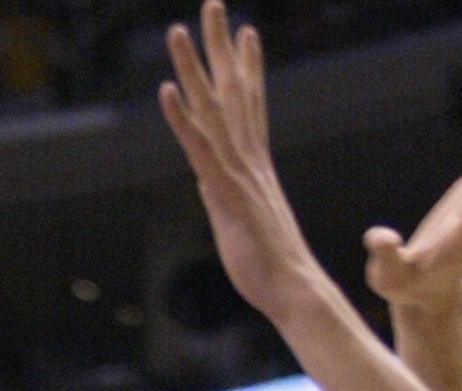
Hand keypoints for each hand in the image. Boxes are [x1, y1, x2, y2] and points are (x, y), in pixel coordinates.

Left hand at [159, 1, 323, 329]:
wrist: (293, 290)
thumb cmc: (271, 267)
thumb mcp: (242, 223)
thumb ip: (226, 195)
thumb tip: (209, 182)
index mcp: (256, 166)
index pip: (251, 105)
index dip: (247, 67)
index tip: (245, 31)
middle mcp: (249, 160)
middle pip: (233, 91)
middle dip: (220, 46)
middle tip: (212, 5)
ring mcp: (238, 173)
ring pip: (213, 109)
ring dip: (194, 69)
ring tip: (178, 31)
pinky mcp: (225, 193)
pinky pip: (200, 148)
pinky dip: (183, 119)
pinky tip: (167, 91)